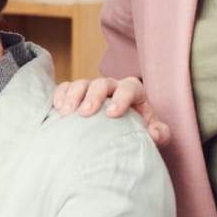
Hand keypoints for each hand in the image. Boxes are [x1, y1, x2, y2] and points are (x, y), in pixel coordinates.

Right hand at [52, 76, 169, 146]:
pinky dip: (60, 95)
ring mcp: (92, 89)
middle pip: (102, 83)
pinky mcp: (75, 94)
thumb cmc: (138, 131)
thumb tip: (154, 133)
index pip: (129, 88)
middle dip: (93, 96)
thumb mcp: (153, 133)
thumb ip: (160, 133)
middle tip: (85, 113)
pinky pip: (66, 87)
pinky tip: (57, 109)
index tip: (112, 114)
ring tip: (66, 113)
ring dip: (73, 96)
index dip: (121, 99)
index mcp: (133, 92)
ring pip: (82, 83)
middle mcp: (112, 87)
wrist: (120, 134)